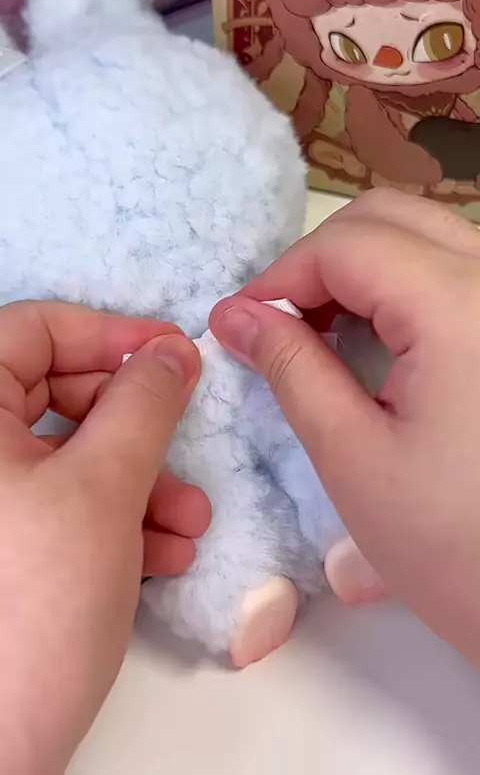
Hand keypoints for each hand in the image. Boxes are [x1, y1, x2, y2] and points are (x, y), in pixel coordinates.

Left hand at [0, 301, 208, 773]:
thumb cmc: (34, 604)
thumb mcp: (102, 489)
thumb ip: (142, 405)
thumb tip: (172, 350)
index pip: (33, 330)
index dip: (108, 333)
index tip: (174, 354)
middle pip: (59, 395)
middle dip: (135, 425)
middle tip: (187, 441)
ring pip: (70, 458)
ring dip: (139, 481)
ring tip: (189, 523)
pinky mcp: (5, 549)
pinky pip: (63, 507)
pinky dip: (116, 520)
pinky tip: (162, 555)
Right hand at [211, 189, 479, 663]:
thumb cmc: (453, 544)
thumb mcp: (352, 456)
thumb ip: (291, 367)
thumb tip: (235, 315)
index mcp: (460, 308)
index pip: (347, 245)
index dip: (281, 276)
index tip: (241, 323)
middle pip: (392, 218)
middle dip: (322, 260)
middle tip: (283, 323)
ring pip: (428, 236)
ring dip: (363, 267)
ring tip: (324, 331)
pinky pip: (457, 273)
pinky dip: (404, 286)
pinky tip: (380, 340)